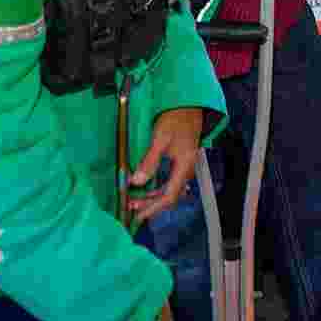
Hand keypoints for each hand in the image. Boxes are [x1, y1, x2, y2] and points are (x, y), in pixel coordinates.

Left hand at [127, 107, 205, 224]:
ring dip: (152, 197)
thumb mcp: (160, 139)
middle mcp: (186, 170)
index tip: (138, 214)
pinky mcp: (181, 162)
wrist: (189, 106)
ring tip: (135, 199)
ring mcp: (184, 167)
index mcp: (184, 166)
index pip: (169, 196)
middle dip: (150, 204)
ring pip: (169, 190)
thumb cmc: (175, 119)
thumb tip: (136, 182)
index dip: (153, 208)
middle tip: (131, 207)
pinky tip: (145, 187)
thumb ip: (149, 161)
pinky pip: (169, 182)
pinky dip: (156, 188)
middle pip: (170, 196)